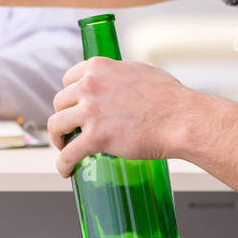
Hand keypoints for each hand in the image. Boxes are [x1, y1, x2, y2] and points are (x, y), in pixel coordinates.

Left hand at [47, 57, 193, 177]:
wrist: (181, 119)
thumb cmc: (169, 97)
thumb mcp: (141, 70)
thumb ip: (122, 74)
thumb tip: (121, 79)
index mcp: (98, 67)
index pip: (68, 79)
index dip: (70, 95)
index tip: (73, 106)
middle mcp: (89, 85)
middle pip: (59, 102)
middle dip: (64, 116)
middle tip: (71, 129)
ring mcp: (90, 111)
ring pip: (56, 125)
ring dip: (58, 138)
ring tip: (65, 148)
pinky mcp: (95, 137)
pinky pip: (68, 154)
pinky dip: (63, 164)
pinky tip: (67, 170)